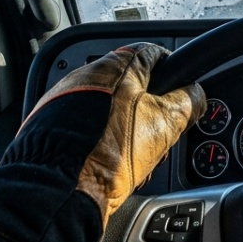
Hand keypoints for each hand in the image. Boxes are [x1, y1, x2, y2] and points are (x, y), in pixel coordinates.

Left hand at [0, 42, 203, 241]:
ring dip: (118, 119)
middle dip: (145, 101)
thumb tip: (197, 95)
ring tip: (129, 149)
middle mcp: (85, 74)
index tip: (180, 86)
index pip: (153, 53)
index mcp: (116, 65)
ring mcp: (61, 97)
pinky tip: (103, 158)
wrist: (54, 188)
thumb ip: (186, 102)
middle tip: (158, 126)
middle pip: (126, 80)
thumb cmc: (107, 155)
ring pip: (102, 103)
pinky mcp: (45, 122)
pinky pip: (78, 122)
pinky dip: (94, 134)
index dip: (173, 69)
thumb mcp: (163, 126)